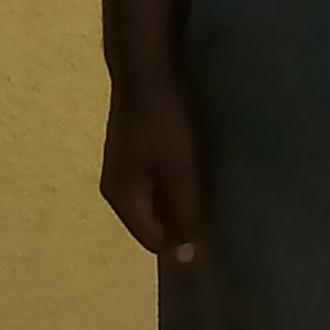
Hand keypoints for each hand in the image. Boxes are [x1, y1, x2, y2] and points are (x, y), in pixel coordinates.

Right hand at [101, 78, 202, 261]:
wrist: (147, 70)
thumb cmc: (166, 125)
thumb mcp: (180, 174)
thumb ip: (183, 216)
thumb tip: (184, 259)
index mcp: (122, 199)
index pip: (153, 241)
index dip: (182, 245)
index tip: (214, 238)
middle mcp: (115, 189)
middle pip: (151, 223)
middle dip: (180, 224)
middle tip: (214, 214)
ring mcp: (121, 169)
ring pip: (153, 202)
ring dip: (178, 203)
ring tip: (207, 194)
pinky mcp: (131, 152)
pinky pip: (153, 183)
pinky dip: (173, 185)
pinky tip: (193, 173)